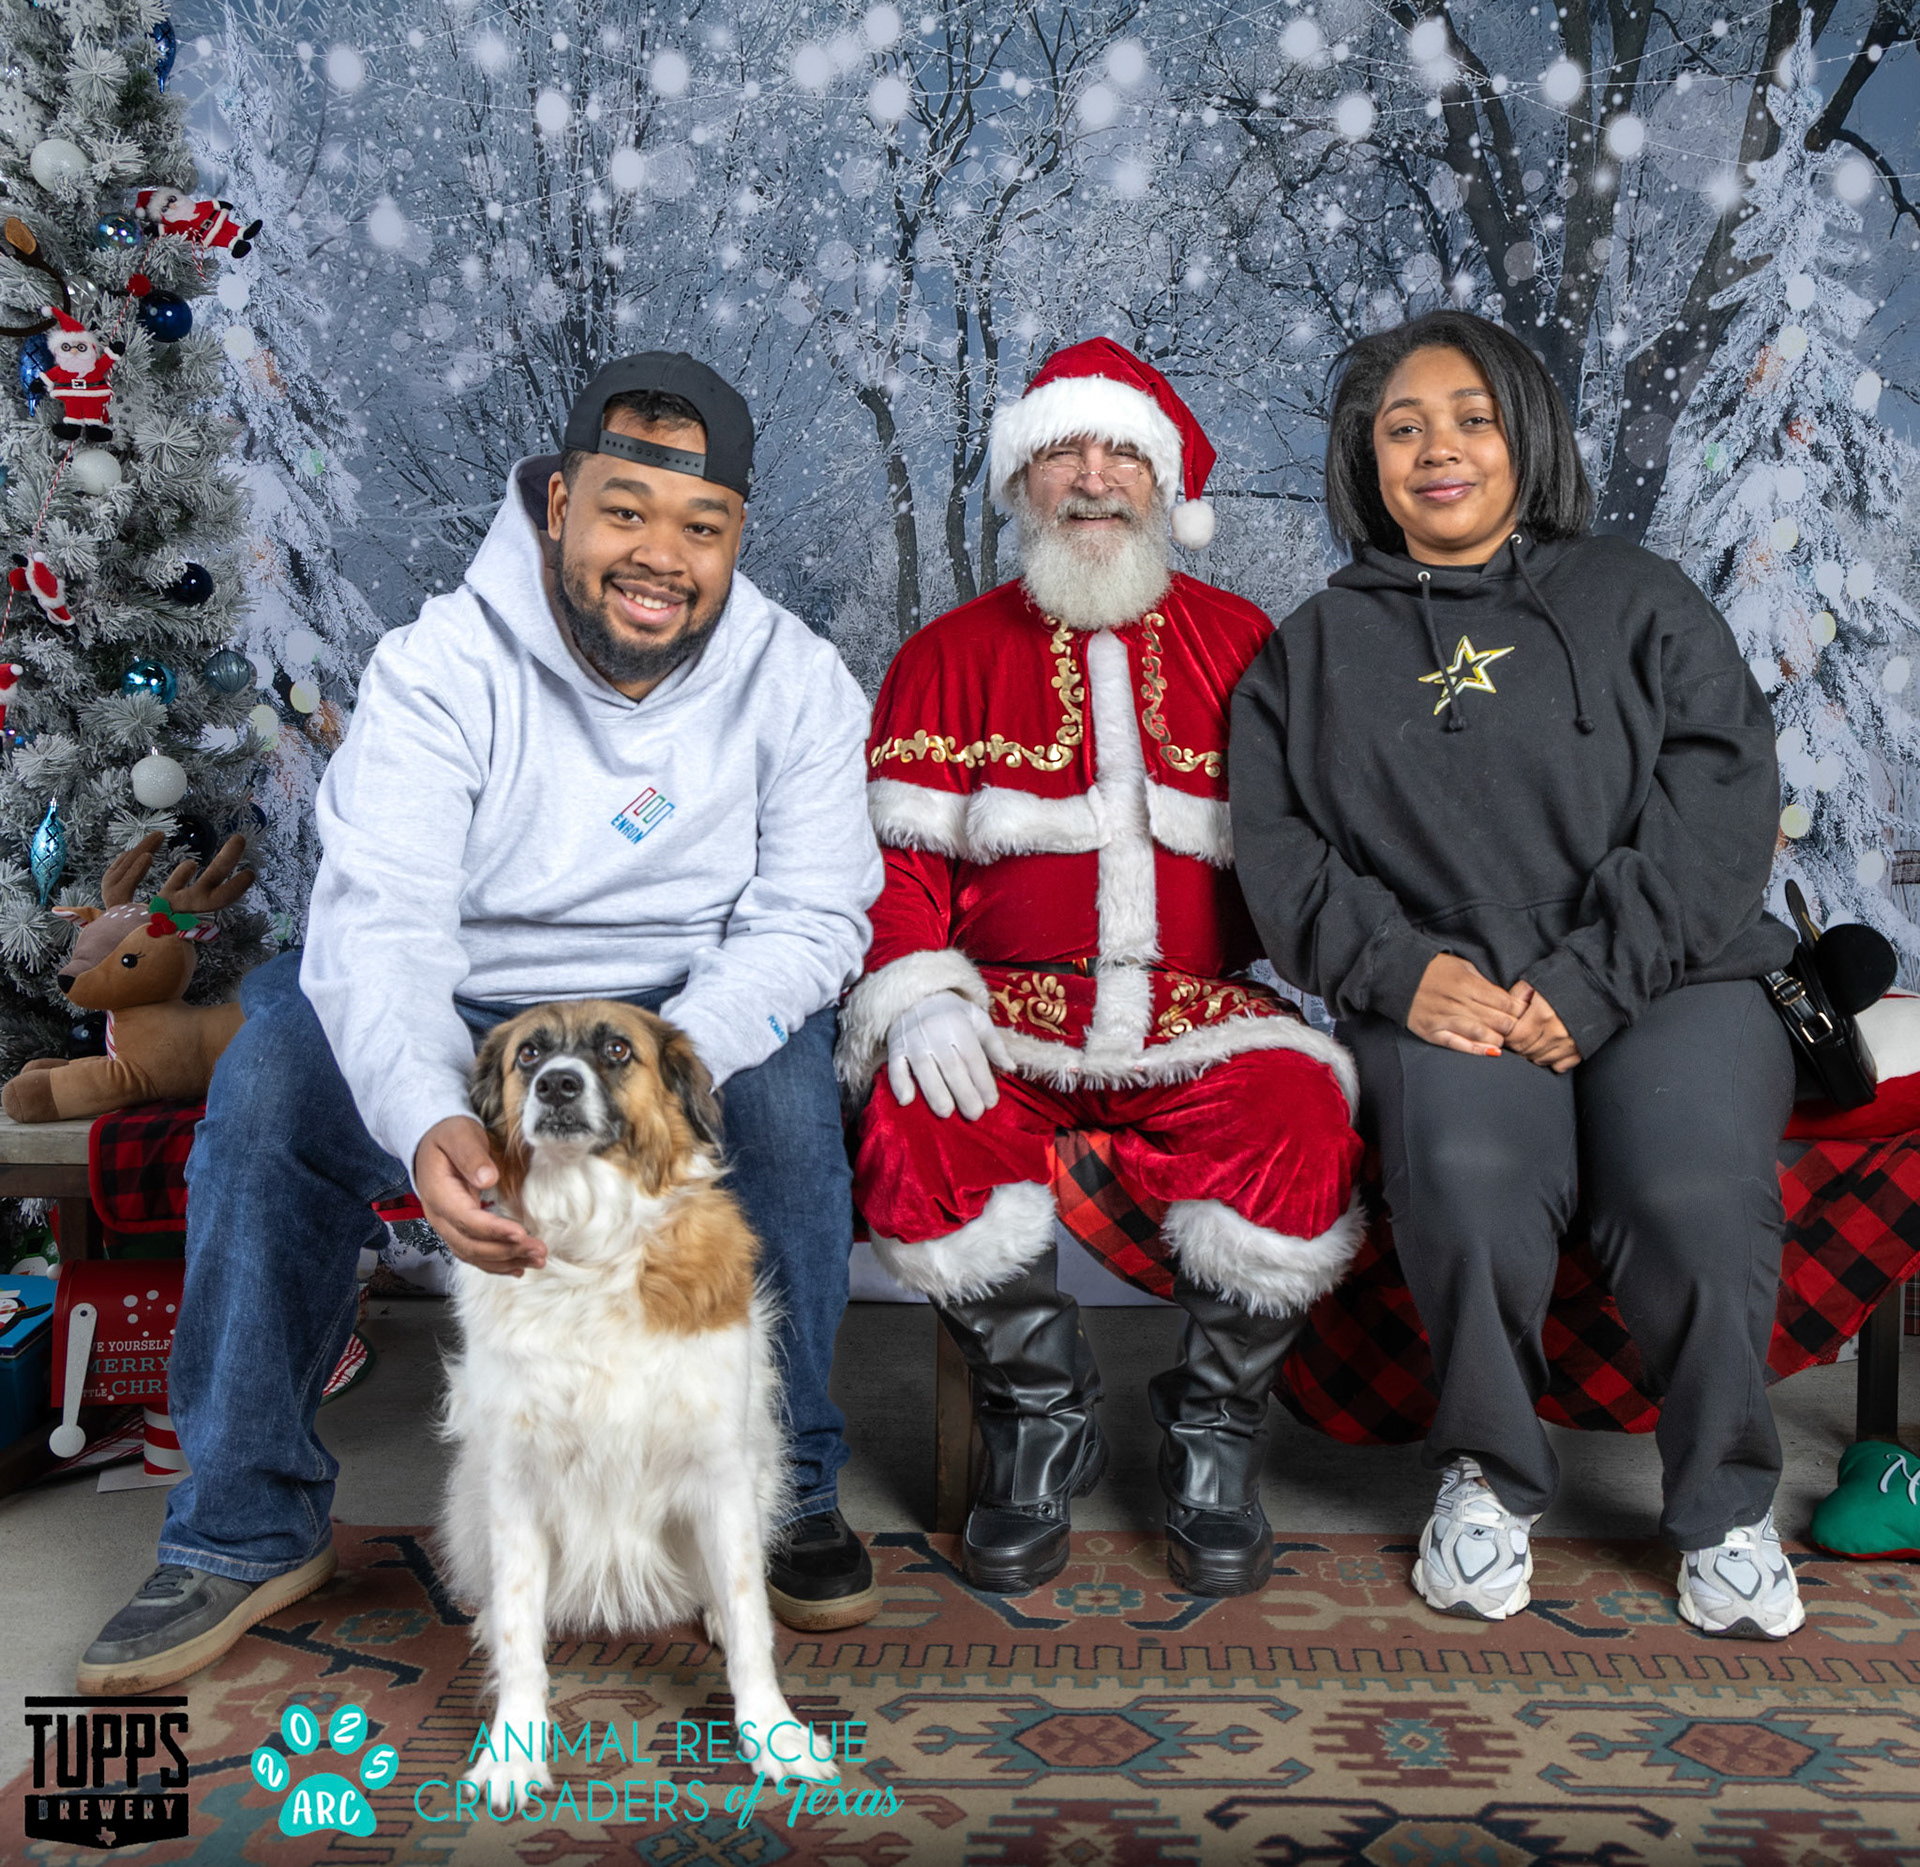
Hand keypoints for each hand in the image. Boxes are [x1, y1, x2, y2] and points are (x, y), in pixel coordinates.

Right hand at [413, 1115, 546, 1275]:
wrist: (431, 1142)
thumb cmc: (448, 1136)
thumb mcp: (459, 1136)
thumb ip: (471, 1155)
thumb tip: (487, 1178)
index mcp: (439, 1195)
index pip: (467, 1220)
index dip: (494, 1230)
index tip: (520, 1234)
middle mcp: (440, 1217)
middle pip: (472, 1244)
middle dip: (507, 1251)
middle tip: (539, 1251)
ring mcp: (448, 1226)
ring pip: (474, 1254)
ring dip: (506, 1261)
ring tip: (537, 1260)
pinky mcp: (458, 1229)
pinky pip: (474, 1253)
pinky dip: (496, 1264)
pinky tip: (518, 1267)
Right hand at [885, 991, 1013, 1120]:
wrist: (916, 995)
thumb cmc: (951, 1012)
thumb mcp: (977, 1019)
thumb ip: (994, 1044)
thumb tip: (1011, 1068)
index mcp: (959, 1026)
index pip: (973, 1058)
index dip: (983, 1082)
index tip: (991, 1103)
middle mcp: (935, 1033)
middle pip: (952, 1067)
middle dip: (964, 1093)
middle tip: (974, 1115)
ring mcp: (913, 1041)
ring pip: (924, 1070)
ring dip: (935, 1093)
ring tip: (946, 1113)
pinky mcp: (895, 1047)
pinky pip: (895, 1066)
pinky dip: (899, 1083)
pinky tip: (907, 1100)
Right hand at [1407, 954, 1523, 1056]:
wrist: (1397, 975)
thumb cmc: (1434, 969)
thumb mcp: (1462, 967)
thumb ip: (1483, 983)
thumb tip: (1506, 1000)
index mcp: (1467, 984)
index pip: (1504, 1002)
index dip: (1518, 1009)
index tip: (1522, 1013)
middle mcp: (1457, 1002)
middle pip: (1497, 1020)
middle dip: (1511, 1026)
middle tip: (1514, 1028)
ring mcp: (1444, 1018)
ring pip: (1481, 1033)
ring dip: (1498, 1038)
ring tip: (1501, 1038)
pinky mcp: (1432, 1032)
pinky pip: (1458, 1044)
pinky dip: (1477, 1049)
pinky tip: (1491, 1051)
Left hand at [1505, 983, 1581, 1072]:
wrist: (1598, 985)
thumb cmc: (1566, 980)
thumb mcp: (1536, 980)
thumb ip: (1516, 996)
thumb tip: (1503, 1012)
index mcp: (1543, 1014)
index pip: (1515, 1038)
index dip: (1507, 1035)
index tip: (1506, 1031)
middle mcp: (1556, 1032)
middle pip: (1525, 1051)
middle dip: (1517, 1046)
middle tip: (1517, 1036)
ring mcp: (1569, 1043)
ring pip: (1540, 1060)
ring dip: (1532, 1053)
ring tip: (1531, 1041)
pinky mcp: (1581, 1050)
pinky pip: (1559, 1066)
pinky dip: (1551, 1061)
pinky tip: (1547, 1049)